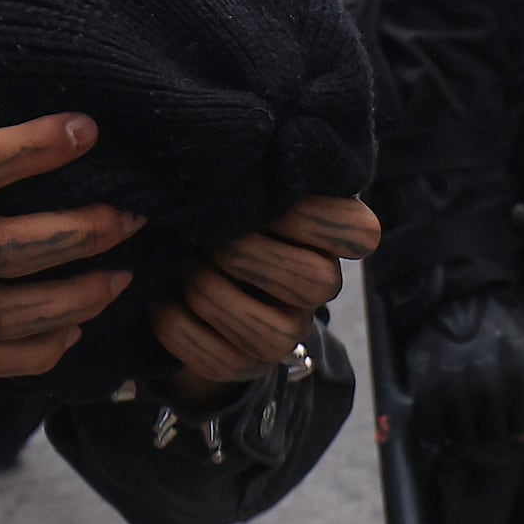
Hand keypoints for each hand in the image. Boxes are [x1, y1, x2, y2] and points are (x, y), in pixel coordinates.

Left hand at [150, 194, 381, 392]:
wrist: (189, 262)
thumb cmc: (227, 209)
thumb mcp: (249, 185)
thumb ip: (260, 172)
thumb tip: (238, 159)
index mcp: (331, 237)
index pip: (360, 234)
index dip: (308, 215)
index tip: (260, 199)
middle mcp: (322, 287)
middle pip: (313, 280)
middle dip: (245, 253)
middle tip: (205, 236)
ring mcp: (289, 333)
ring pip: (270, 330)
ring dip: (211, 292)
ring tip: (183, 267)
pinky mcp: (248, 364)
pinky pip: (223, 359)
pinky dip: (180, 326)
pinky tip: (164, 302)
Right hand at [400, 287, 523, 451]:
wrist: (457, 300)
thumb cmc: (507, 332)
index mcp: (522, 366)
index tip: (519, 410)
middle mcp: (487, 375)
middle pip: (495, 436)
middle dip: (497, 431)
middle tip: (491, 414)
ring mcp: (452, 381)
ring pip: (464, 437)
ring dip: (467, 433)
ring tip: (469, 414)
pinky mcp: (424, 383)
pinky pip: (432, 428)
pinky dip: (438, 430)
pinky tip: (446, 416)